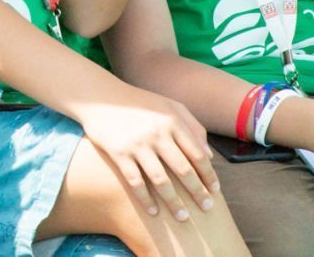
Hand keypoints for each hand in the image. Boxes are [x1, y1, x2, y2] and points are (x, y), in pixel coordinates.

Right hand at [73, 87, 219, 221]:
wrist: (99, 96)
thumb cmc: (139, 103)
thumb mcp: (169, 106)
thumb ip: (192, 126)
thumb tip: (209, 156)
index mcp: (172, 121)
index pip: (197, 154)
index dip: (208, 175)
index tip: (214, 191)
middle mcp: (157, 133)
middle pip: (183, 170)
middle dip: (197, 192)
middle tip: (207, 208)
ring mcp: (137, 144)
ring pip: (161, 180)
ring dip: (174, 202)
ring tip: (183, 217)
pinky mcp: (118, 153)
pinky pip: (135, 181)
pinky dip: (145, 199)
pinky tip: (153, 211)